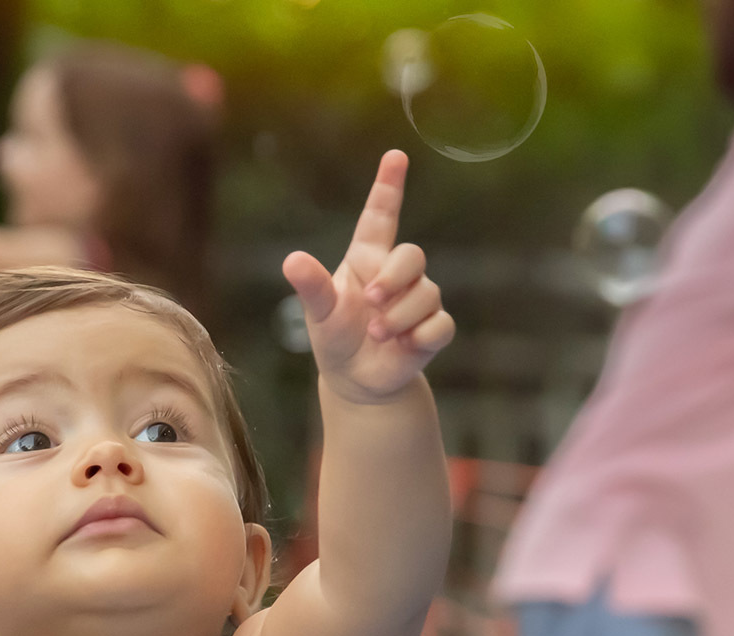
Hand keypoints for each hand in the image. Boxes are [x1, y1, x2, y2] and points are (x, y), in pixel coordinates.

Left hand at [282, 150, 453, 403]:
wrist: (356, 380)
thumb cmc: (335, 336)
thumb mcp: (319, 313)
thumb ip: (311, 287)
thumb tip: (292, 260)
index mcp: (366, 259)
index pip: (381, 216)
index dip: (388, 186)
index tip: (395, 156)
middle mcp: (396, 275)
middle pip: (412, 254)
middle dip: (394, 277)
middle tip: (372, 301)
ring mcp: (418, 302)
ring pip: (427, 294)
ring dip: (399, 317)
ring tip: (377, 335)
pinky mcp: (432, 330)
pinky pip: (441, 325)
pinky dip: (421, 336)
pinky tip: (404, 347)